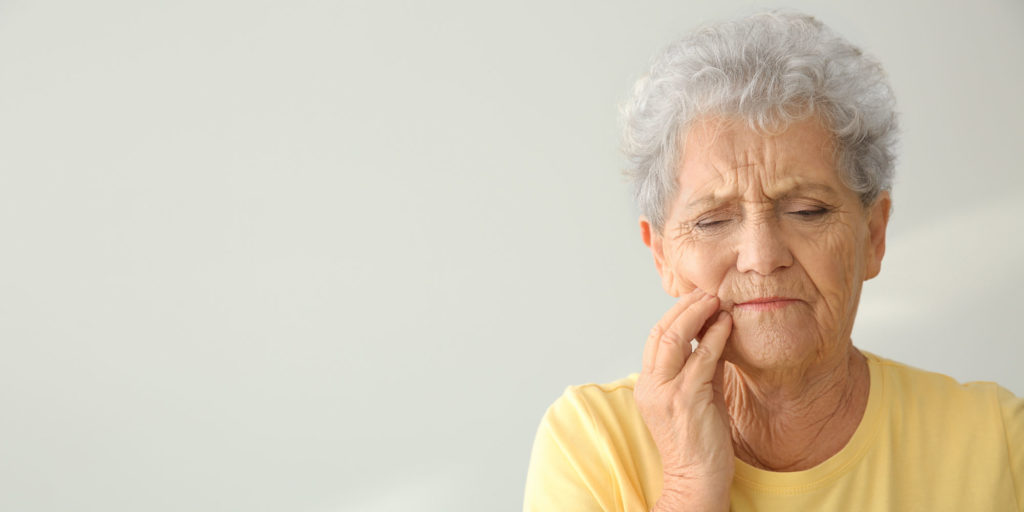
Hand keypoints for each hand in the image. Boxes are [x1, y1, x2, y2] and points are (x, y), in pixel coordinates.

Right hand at [634, 289, 733, 510]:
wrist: (696, 481)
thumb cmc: (699, 444)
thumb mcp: (698, 397)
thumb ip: (702, 367)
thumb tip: (715, 335)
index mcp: (648, 385)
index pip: (655, 338)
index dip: (675, 314)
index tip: (696, 299)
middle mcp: (651, 386)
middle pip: (660, 332)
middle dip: (684, 307)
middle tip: (706, 291)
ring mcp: (666, 392)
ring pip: (674, 339)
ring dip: (696, 314)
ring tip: (715, 299)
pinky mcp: (687, 400)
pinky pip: (701, 359)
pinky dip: (714, 337)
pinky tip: (726, 324)